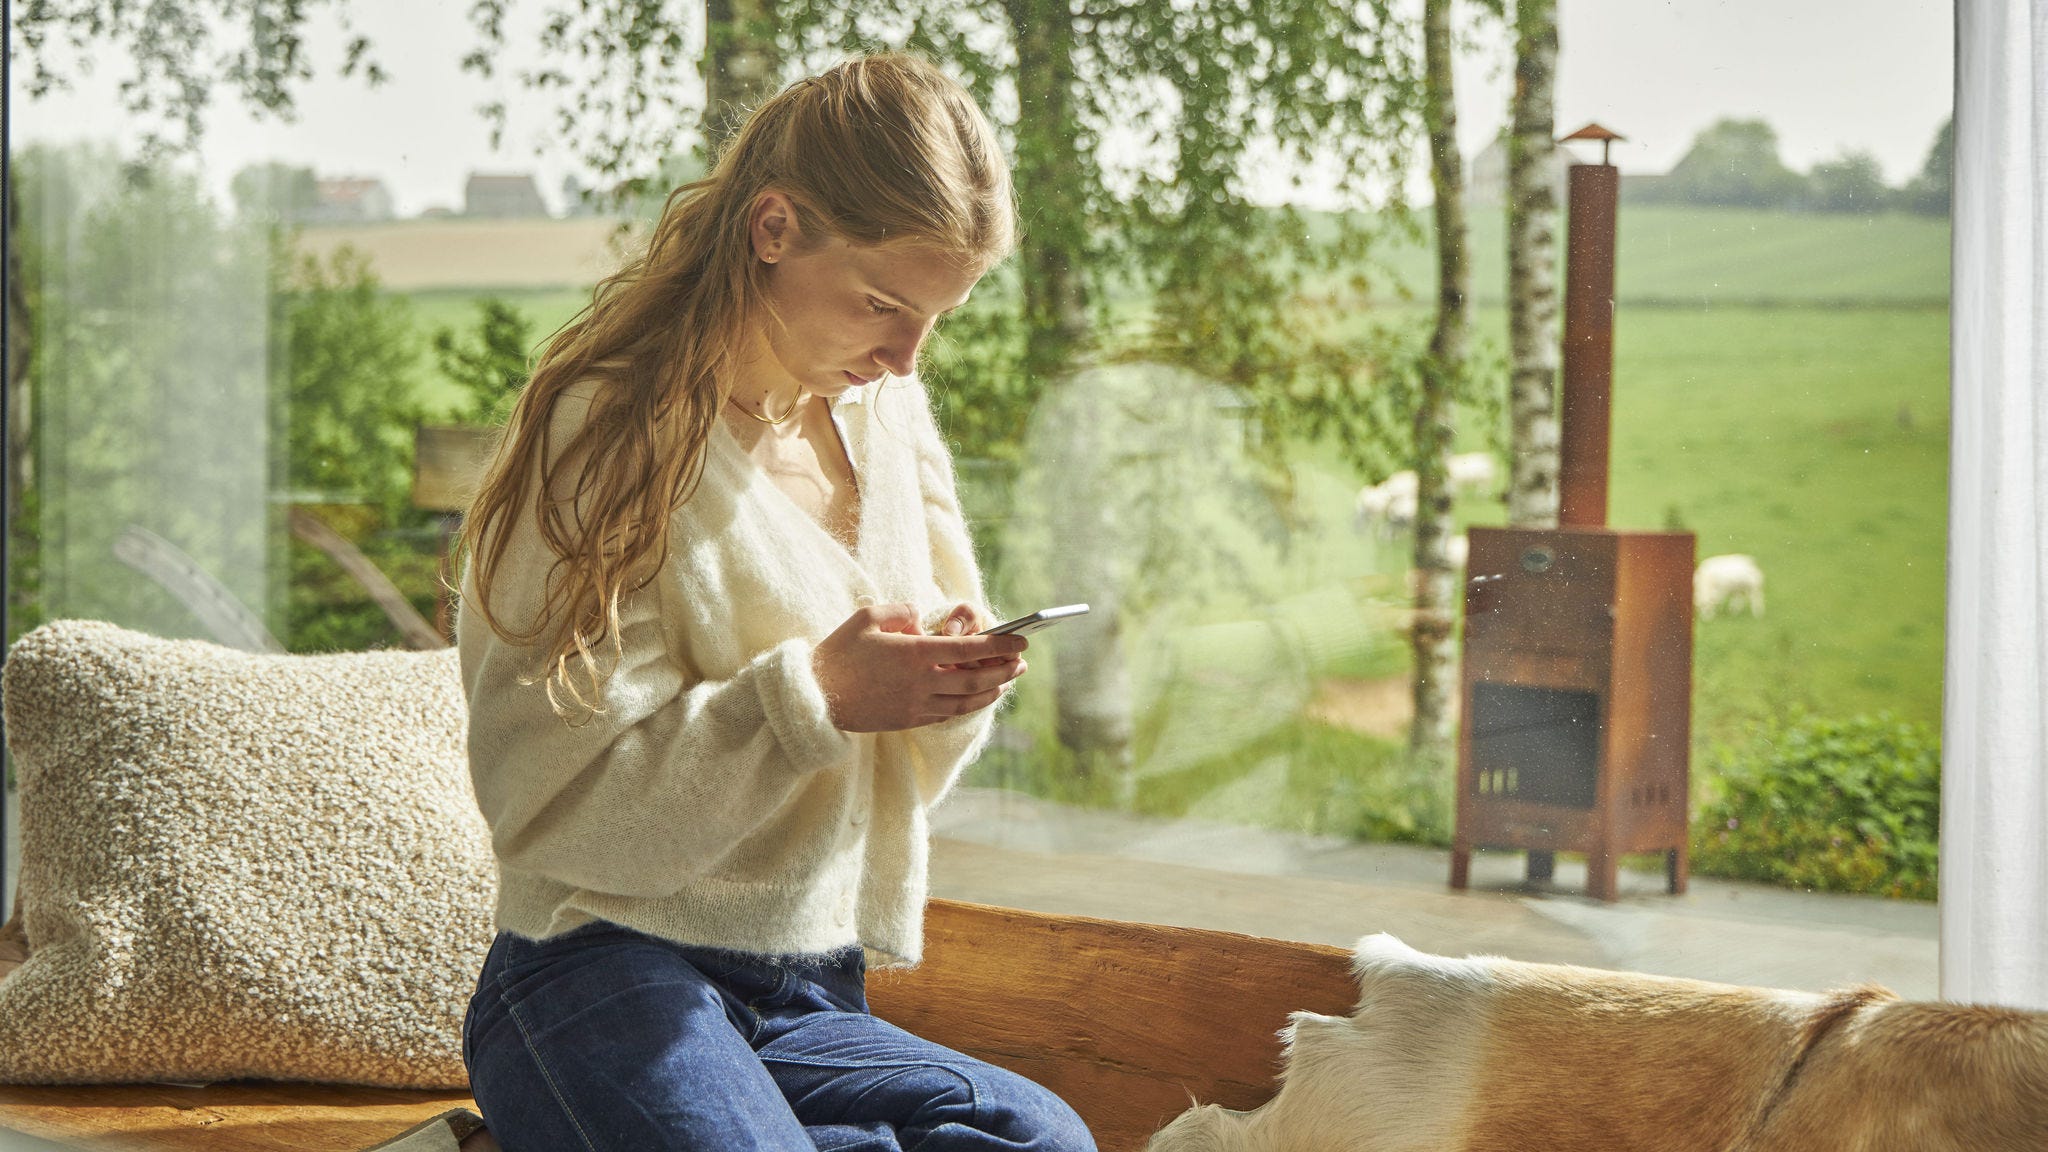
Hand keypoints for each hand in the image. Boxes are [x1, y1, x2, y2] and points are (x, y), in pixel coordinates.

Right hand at [811, 603, 1028, 732]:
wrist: (815, 697)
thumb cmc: (839, 653)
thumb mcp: (867, 618)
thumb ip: (901, 611)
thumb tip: (921, 617)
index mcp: (915, 654)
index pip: (970, 649)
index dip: (1000, 645)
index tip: (1021, 640)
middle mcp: (922, 682)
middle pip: (976, 679)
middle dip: (1005, 670)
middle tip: (1023, 662)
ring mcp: (917, 705)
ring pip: (967, 701)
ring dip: (992, 691)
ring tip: (1008, 681)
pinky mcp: (909, 720)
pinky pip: (948, 713)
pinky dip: (968, 705)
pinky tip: (977, 698)